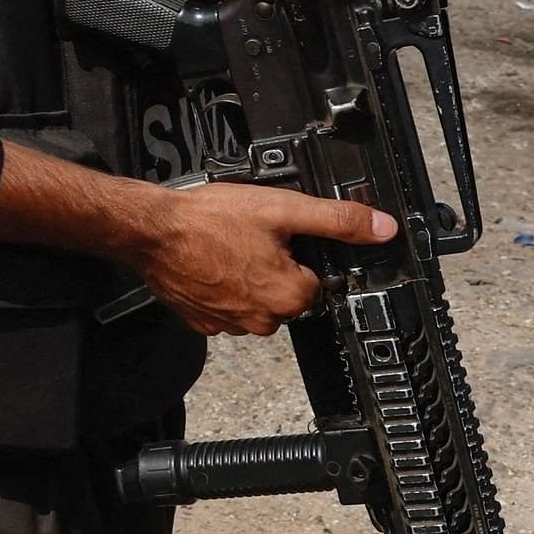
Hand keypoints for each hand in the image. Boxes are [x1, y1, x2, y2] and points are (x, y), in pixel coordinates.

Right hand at [130, 181, 392, 336]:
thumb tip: (382, 227)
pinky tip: (209, 264)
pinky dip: (221, 290)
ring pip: (255, 302)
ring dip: (247, 280)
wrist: (151, 231)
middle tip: (249, 239)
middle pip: (286, 294)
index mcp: (290, 295)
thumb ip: (338, 220)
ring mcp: (229, 325)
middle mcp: (263, 320)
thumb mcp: (283, 208)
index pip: (315, 280)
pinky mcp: (202, 323)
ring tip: (226, 249)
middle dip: (273, 268)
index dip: (298, 255)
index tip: (276, 238)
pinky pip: (225, 309)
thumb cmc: (208, 220)